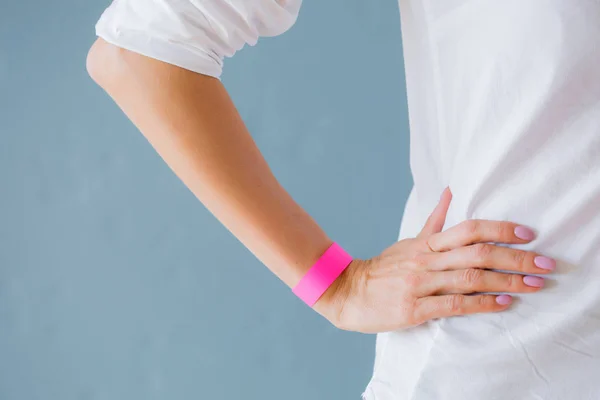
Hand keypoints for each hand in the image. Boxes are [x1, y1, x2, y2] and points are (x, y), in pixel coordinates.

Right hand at [314, 187, 555, 332]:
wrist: (348, 292)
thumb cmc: (383, 268)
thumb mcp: (409, 242)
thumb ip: (434, 220)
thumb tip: (451, 191)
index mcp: (425, 243)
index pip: (468, 229)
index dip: (500, 228)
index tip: (528, 233)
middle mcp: (425, 260)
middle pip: (477, 253)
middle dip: (515, 258)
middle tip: (545, 263)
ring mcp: (419, 284)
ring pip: (470, 278)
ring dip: (507, 282)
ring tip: (534, 284)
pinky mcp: (414, 308)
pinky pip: (454, 304)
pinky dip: (482, 303)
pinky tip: (503, 302)